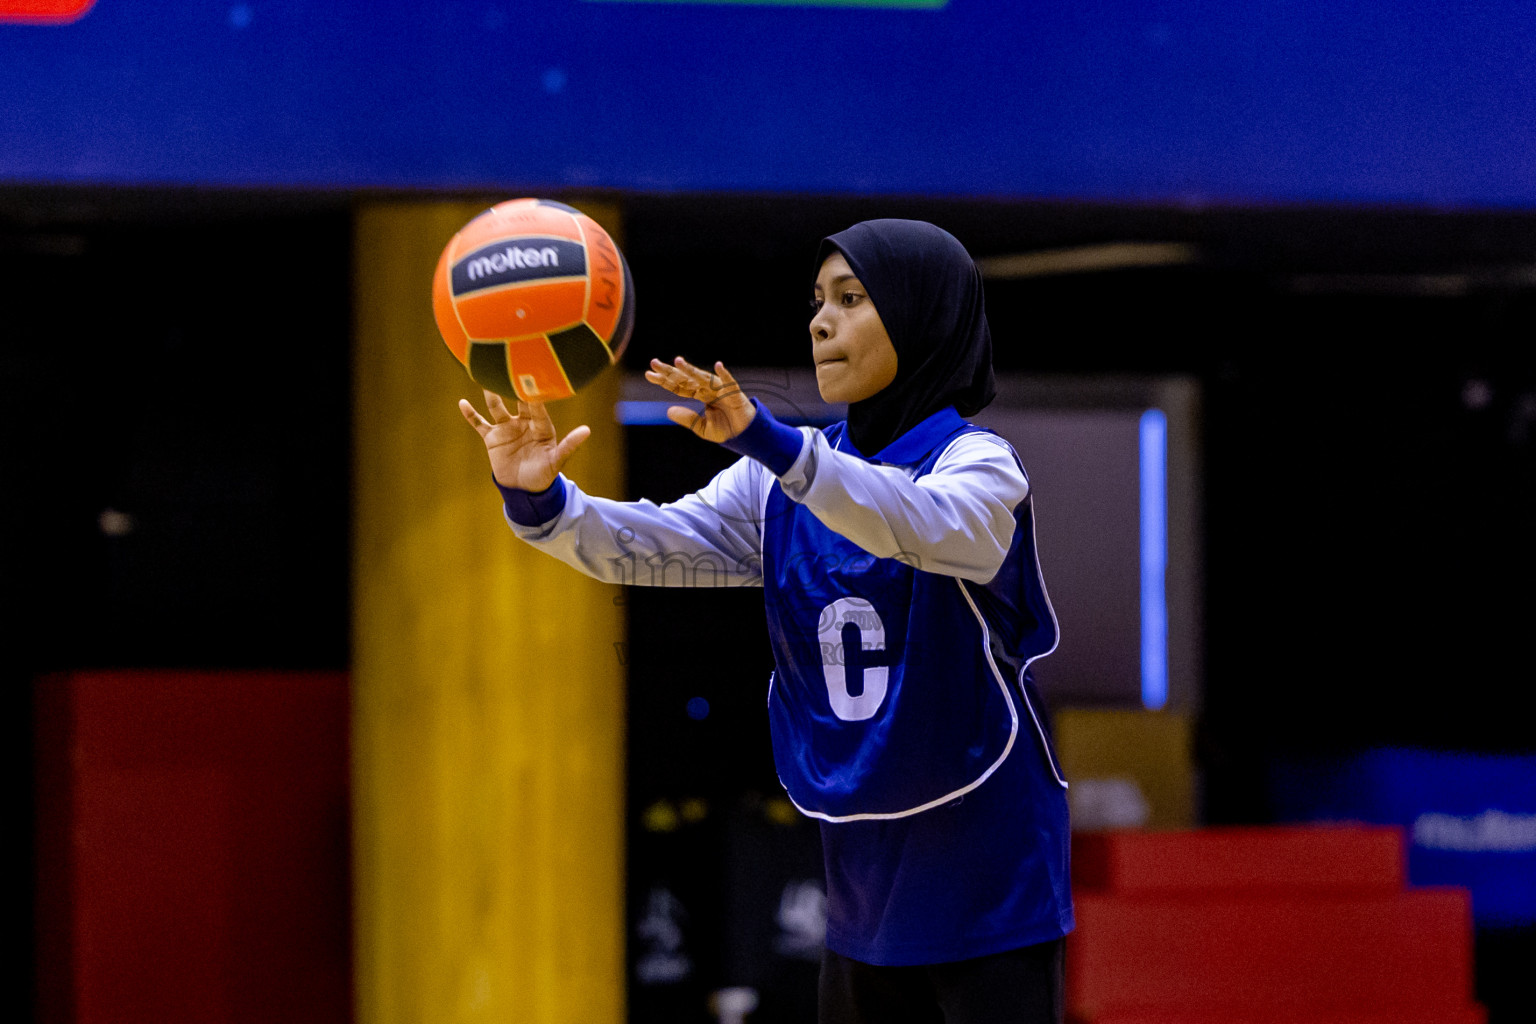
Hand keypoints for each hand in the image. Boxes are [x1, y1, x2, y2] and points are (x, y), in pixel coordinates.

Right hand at [459, 389, 589, 491]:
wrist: (525, 489)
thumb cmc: (544, 473)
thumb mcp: (557, 460)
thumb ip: (570, 445)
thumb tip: (587, 431)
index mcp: (541, 426)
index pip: (537, 408)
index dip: (535, 396)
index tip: (532, 382)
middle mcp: (524, 422)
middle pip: (517, 402)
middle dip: (514, 388)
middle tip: (510, 370)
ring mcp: (507, 428)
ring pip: (497, 408)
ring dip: (492, 396)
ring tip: (486, 379)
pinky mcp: (492, 438)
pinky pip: (480, 424)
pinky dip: (471, 415)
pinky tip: (462, 403)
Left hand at [645, 357, 755, 443]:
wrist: (746, 436)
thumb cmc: (726, 429)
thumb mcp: (702, 427)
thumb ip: (687, 418)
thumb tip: (668, 411)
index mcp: (701, 395)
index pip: (679, 386)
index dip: (665, 381)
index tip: (648, 375)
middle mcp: (708, 390)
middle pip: (686, 379)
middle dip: (671, 371)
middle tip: (654, 362)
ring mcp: (721, 390)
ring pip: (703, 378)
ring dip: (691, 370)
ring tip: (677, 362)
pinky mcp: (735, 394)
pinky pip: (729, 383)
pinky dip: (724, 374)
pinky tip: (718, 365)